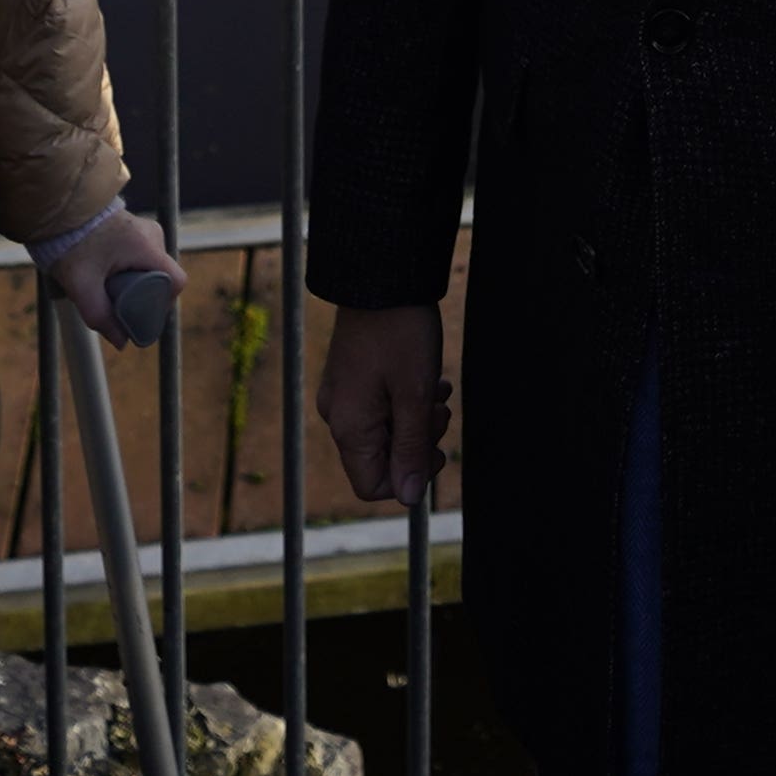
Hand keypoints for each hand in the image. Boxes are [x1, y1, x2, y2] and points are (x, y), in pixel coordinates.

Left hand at [45, 203, 182, 343]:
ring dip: (135, 282)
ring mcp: (143, 228)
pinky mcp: (132, 227)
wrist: (56, 210)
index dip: (165, 304)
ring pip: (151, 267)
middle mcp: (152, 234)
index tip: (143, 314)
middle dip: (145, 296)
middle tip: (120, 305)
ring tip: (107, 287)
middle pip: (162, 277)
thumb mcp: (82, 287)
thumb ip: (101, 316)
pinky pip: (141, 256)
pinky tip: (107, 274)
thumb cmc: (71, 244)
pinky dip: (129, 269)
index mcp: (147, 247)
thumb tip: (122, 342)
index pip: (176, 281)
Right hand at [317, 296, 449, 506]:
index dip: (408, 476)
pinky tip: (427, 379)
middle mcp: (338, 415)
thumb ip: (411, 449)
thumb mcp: (415, 395)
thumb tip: (410, 497)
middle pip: (381, 459)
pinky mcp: (352, 378)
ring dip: (417, 418)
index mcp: (348, 426)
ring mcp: (343, 396)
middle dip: (418, 442)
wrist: (383, 277)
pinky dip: (407, 400)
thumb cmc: (400, 332)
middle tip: (438, 410)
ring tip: (436, 390)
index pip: (372, 485)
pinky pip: (381, 407)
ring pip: (385, 431)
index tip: (435, 448)